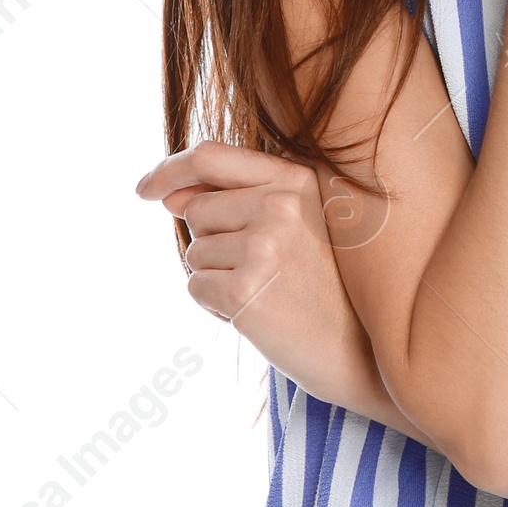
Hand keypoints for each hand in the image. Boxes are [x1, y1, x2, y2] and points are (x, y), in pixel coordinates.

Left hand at [135, 140, 385, 415]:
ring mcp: (264, 246)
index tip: (146, 188)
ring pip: (195, 251)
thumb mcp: (295, 225)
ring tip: (268, 290)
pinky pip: (195, 286)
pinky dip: (216, 305)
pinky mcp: (244, 290)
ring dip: (217, 275)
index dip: (170, 169)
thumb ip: (234, 199)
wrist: (362, 350)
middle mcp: (282, 204)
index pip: (212, 156)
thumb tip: (167, 194)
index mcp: (299, 179)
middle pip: (197, 209)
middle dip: (213, 240)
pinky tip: (259, 312)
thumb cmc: (326, 285)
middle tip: (263, 268)